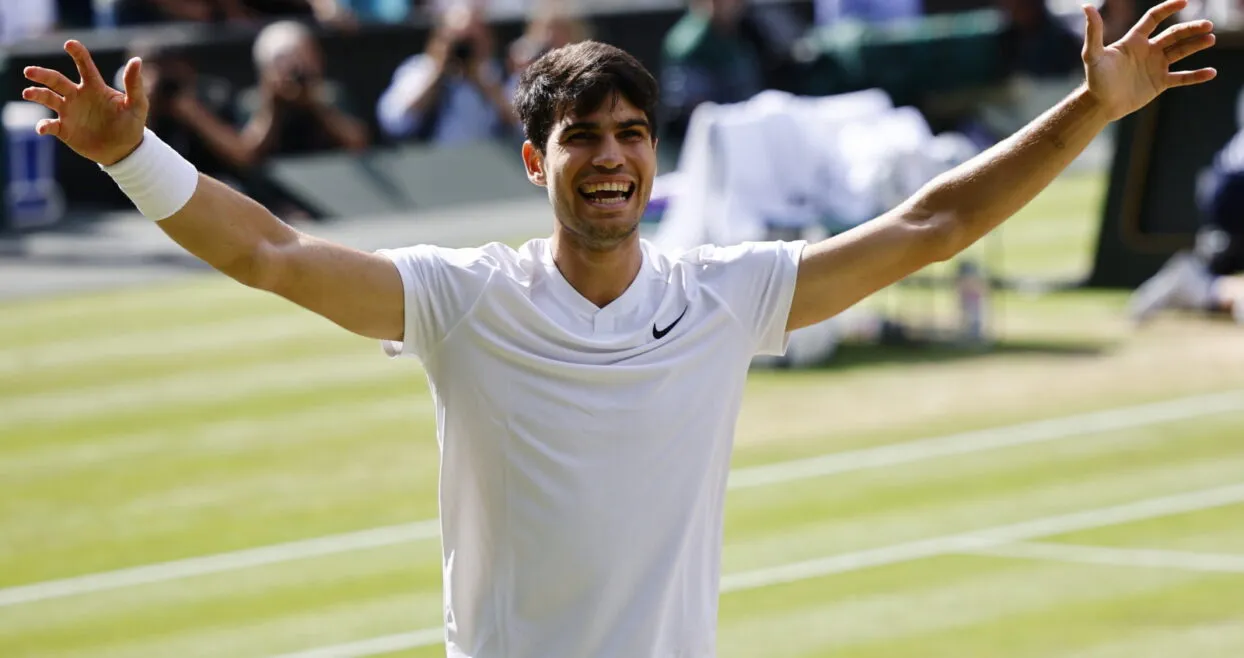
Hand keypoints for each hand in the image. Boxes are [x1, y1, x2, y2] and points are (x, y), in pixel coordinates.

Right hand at [22, 40, 147, 165]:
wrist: (124, 150)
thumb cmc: (132, 124)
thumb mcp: (137, 105)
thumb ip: (134, 84)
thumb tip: (137, 60)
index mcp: (94, 87)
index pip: (84, 66)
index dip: (77, 54)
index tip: (69, 44)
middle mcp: (77, 96)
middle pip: (56, 80)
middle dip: (43, 74)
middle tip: (29, 71)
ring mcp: (69, 112)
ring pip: (48, 98)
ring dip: (37, 94)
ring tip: (28, 93)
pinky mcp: (64, 129)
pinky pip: (50, 125)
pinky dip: (43, 125)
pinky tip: (42, 128)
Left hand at [1082, 0, 1216, 120]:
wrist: (1100, 105)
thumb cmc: (1095, 79)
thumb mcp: (1093, 54)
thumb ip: (1094, 31)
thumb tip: (1086, 7)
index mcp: (1134, 40)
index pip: (1154, 18)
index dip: (1168, 8)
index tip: (1184, 2)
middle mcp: (1148, 50)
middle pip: (1173, 34)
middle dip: (1190, 29)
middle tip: (1208, 25)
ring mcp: (1156, 66)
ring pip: (1181, 52)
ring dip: (1196, 45)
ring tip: (1210, 39)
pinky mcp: (1160, 82)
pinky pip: (1182, 77)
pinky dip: (1196, 75)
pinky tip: (1211, 72)